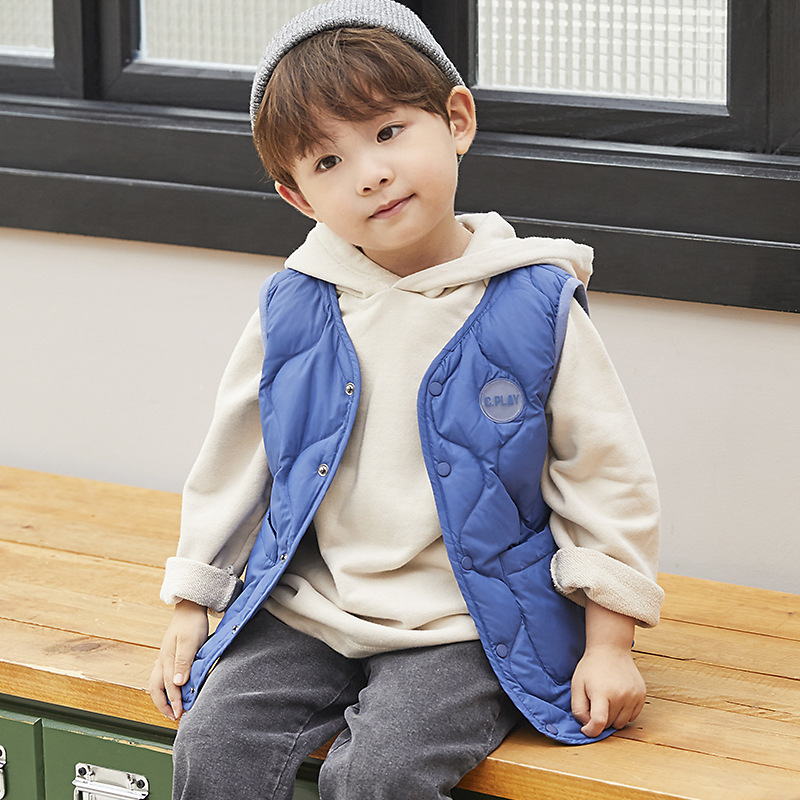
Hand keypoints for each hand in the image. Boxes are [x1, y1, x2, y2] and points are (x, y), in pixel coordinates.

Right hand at [148, 600, 207, 720]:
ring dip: (162, 698)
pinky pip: (161, 676)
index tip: (180, 714)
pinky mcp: (169, 655)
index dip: (174, 702)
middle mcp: (162, 660)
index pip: (169, 686)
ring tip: (172, 708)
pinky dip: (164, 688)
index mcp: (166, 659)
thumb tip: (177, 683)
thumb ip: (184, 662)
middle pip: (156, 688)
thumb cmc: (192, 623)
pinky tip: (172, 690)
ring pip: (156, 683)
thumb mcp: (190, 642)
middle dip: (163, 705)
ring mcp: (164, 658)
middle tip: (173, 717)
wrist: (190, 608)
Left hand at [571, 600, 645, 737]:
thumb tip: (587, 726)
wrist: (611, 649)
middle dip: (600, 719)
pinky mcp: (642, 695)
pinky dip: (623, 713)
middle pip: (609, 724)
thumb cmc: (591, 668)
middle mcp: (620, 695)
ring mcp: (633, 696)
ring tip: (606, 700)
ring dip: (612, 718)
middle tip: (595, 702)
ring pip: (621, 723)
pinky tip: (617, 699)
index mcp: (602, 692)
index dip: (591, 731)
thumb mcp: (576, 685)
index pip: (599, 722)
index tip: (586, 729)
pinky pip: (632, 717)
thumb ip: (578, 708)